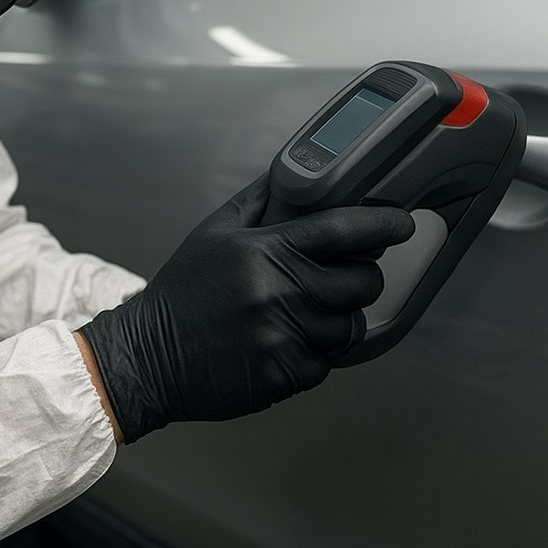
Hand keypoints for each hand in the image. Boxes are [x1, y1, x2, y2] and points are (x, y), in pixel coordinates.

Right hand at [77, 174, 414, 442]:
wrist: (147, 357)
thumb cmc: (182, 294)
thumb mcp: (214, 233)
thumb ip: (261, 202)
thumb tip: (294, 174)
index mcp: (266, 250)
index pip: (344, 229)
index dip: (383, 224)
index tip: (400, 223)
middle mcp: (280, 292)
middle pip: (363, 283)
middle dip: (361, 279)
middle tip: (341, 278)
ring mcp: (284, 336)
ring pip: (349, 327)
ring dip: (336, 321)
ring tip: (302, 315)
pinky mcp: (283, 373)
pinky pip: (326, 363)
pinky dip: (313, 355)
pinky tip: (283, 342)